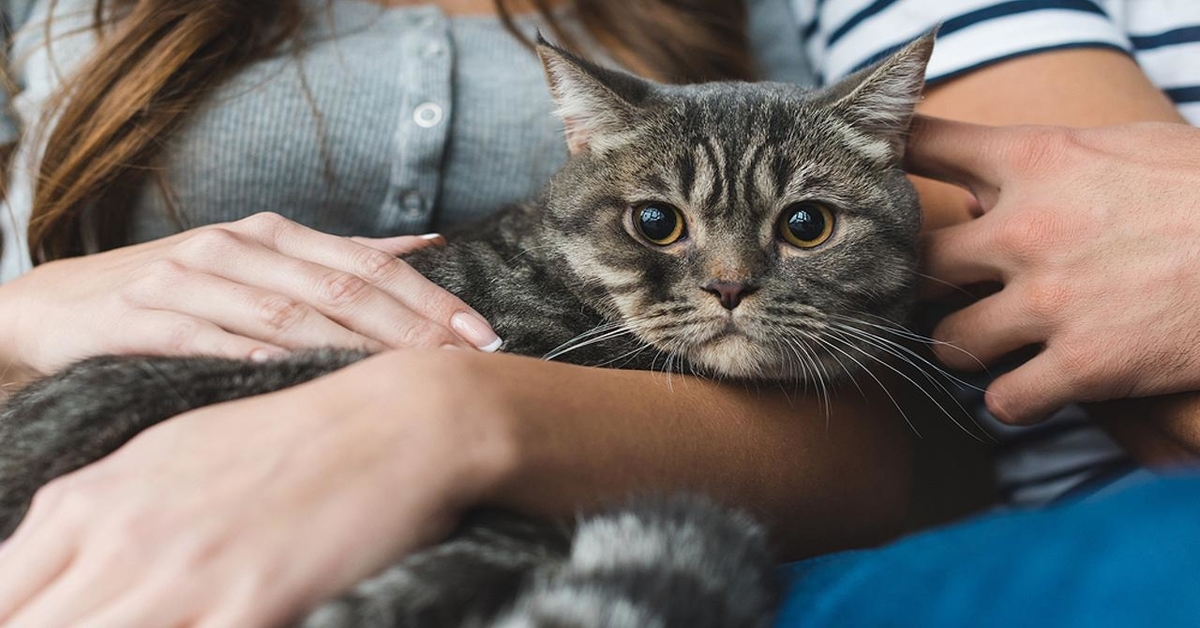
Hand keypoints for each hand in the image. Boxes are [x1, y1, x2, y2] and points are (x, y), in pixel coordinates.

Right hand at [0, 212, 500, 376]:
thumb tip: (430, 246)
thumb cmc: (181, 289)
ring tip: (407, 380)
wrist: (63, 305)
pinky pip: (208, 340)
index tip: (483, 338)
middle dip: (412, 331)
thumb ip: (344, 255)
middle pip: (342, 290)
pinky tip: (294, 377)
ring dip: (353, 350)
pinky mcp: (142, 317)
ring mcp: (188, 278)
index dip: (432, 302)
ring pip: (286, 315)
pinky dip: (253, 357)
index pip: (371, 268)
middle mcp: (238, 247)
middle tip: (464, 367)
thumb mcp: (263, 260)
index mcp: (276, 234)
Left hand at [0, 350, 515, 627]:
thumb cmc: (292, 434)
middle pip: (26, 627)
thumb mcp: (171, 455)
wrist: (398, 420)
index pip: (0, 593)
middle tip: (104, 624)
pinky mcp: (248, 606)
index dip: (18, 619)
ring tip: (170, 620)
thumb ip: (98, 516)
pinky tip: (215, 626)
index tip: (49, 620)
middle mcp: (121, 538)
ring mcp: (183, 576)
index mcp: (91, 499)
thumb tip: (50, 565)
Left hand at [908, 116, 1199, 423]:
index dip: (892, 160)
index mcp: (1038, 158)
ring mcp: (1051, 299)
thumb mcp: (1130, 148)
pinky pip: (1006, 403)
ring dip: (961, 351)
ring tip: (985, 349)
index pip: (927, 145)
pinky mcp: (1085, 365)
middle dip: (919, 285)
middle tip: (938, 297)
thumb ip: (1055, 160)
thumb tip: (991, 180)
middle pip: (916, 262)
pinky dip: (1011, 404)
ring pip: (949, 344)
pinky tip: (1029, 391)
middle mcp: (1027, 227)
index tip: (880, 180)